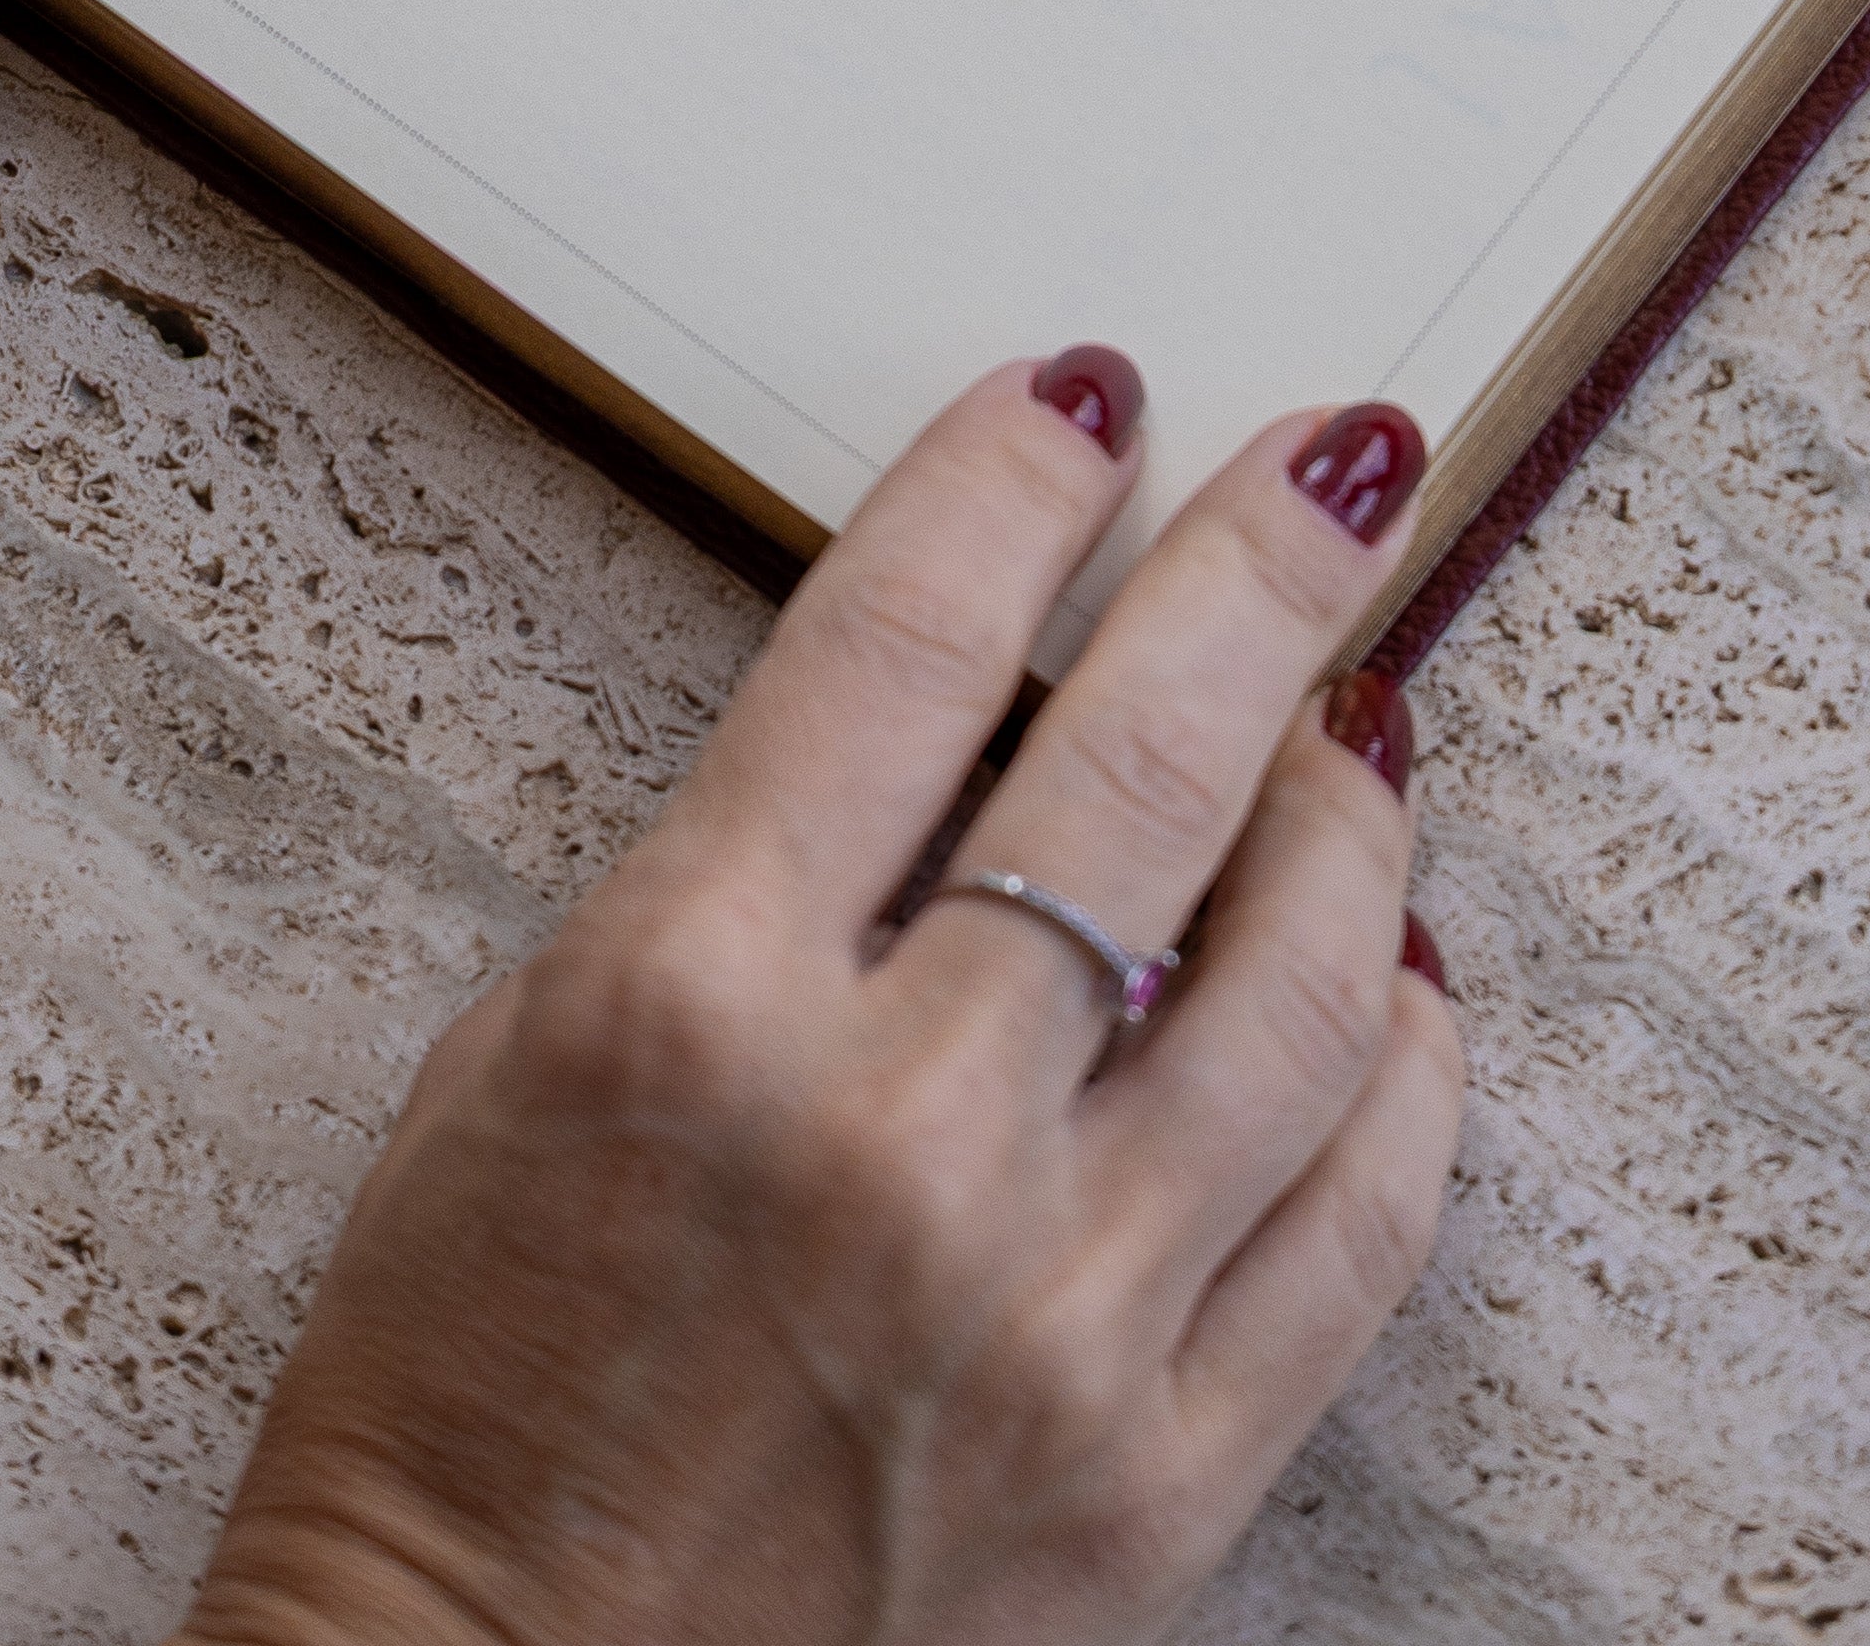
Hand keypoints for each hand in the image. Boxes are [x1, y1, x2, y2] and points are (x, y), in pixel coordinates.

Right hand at [182, 354, 1459, 1645]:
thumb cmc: (460, 1387)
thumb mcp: (515, 1057)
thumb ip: (734, 880)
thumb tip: (953, 714)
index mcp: (691, 1002)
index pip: (904, 641)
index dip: (1014, 481)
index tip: (1086, 393)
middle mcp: (894, 1138)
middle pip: (1149, 767)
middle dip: (1263, 568)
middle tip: (1343, 457)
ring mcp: (1054, 1315)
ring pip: (1307, 982)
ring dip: (1356, 806)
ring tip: (1361, 717)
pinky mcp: (1162, 1477)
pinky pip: (1362, 1223)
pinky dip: (1409, 1070)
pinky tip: (1407, 981)